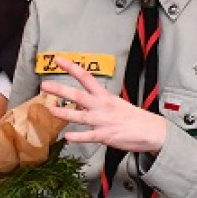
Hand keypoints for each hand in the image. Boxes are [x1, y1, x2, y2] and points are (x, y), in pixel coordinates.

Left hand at [42, 57, 167, 152]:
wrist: (151, 131)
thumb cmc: (134, 118)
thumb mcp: (117, 103)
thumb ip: (100, 102)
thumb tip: (87, 100)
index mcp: (105, 96)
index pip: (86, 77)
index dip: (71, 67)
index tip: (57, 60)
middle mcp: (102, 106)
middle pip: (78, 95)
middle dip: (60, 90)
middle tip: (44, 85)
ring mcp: (103, 121)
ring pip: (79, 116)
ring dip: (63, 113)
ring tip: (50, 110)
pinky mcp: (105, 136)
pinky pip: (89, 136)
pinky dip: (78, 137)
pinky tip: (67, 137)